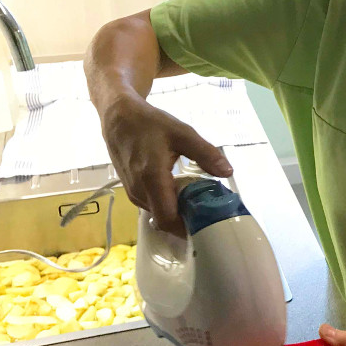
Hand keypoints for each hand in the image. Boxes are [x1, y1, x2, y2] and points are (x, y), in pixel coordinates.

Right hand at [101, 94, 232, 234]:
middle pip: (165, 219)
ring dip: (178, 212)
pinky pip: (152, 205)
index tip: (208, 224)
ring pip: (158, 213)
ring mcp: (132, 193)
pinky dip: (168, 204)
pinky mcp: (131, 190)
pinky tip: (183, 193)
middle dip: (187, 219)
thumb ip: (206, 154)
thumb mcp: (183, 134)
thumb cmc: (150, 124)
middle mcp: (139, 191)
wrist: (118, 118)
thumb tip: (227, 172)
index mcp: (152, 179)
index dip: (187, 227)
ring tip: (199, 200)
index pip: (168, 218)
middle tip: (210, 211)